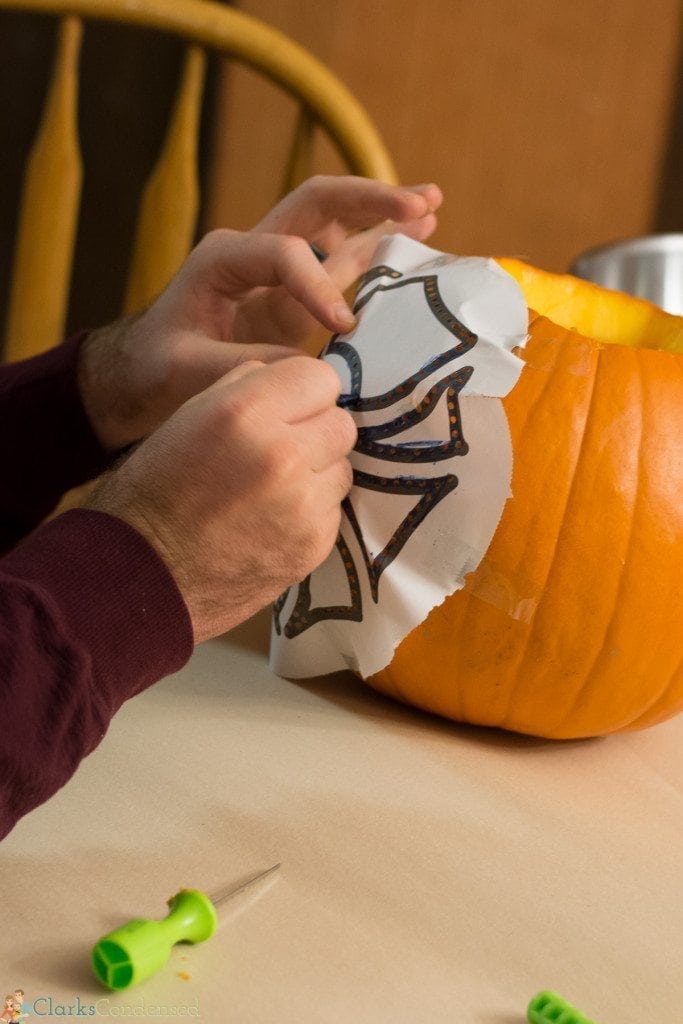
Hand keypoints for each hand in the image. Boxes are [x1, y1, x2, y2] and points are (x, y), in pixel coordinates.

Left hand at [78, 175, 441, 451]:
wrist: (142, 375)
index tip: (344, 328)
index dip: (319, 285)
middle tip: (420, 203)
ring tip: (431, 206)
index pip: (287, 253)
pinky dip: (376, 253)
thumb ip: (245, 365)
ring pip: (335, 227)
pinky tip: (414, 244)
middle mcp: (253, 252)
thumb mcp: (188, 370)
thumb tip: (310, 369)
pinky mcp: (293, 298)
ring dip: (381, 214)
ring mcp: (277, 273)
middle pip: (318, 204)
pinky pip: (340, 265)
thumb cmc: (155, 368)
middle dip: (369, 199)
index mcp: (223, 258)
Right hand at [87, 356, 355, 641]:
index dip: (302, 392)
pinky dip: (311, 513)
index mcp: (246, 413)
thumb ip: (244, 387)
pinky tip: (272, 522)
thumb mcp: (188, 417)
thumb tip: (287, 377)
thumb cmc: (156, 488)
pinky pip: (332, 511)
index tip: (285, 409)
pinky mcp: (314, 545)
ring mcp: (304, 505)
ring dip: (317, 473)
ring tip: (272, 490)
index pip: (320, 377)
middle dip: (315, 433)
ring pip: (342, 469)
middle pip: (341, 424)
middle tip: (281, 450)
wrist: (142, 575)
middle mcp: (283, 455)